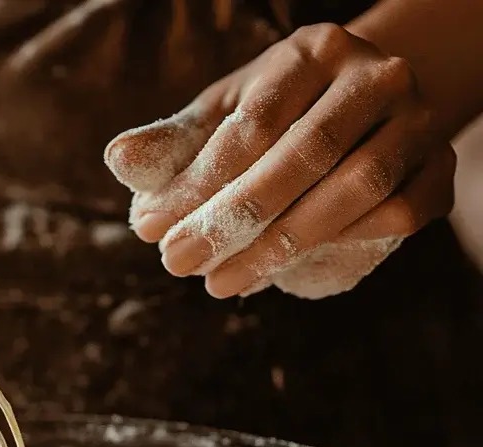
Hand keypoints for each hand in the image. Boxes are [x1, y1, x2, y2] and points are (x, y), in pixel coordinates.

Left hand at [105, 23, 455, 298]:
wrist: (361, 111)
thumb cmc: (275, 118)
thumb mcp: (221, 119)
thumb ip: (174, 144)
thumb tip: (118, 159)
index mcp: (312, 53)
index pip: (251, 124)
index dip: (196, 184)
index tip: (150, 230)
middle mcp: (376, 77)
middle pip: (303, 157)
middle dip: (232, 221)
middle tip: (177, 265)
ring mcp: (417, 123)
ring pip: (355, 191)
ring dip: (280, 248)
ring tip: (219, 283)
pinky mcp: (438, 172)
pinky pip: (396, 218)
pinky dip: (341, 247)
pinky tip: (281, 272)